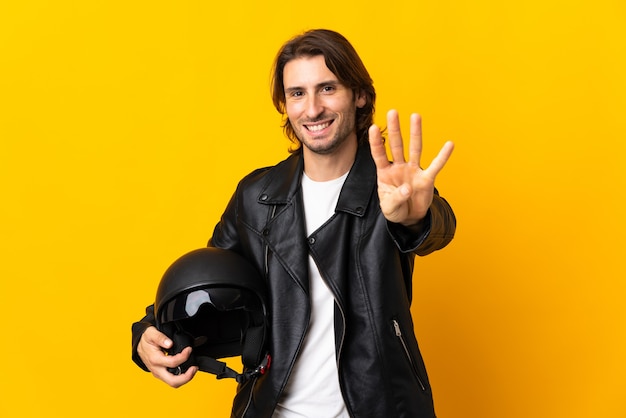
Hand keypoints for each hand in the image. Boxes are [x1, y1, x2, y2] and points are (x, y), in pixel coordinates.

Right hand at [137, 326, 196, 387]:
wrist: (139, 344)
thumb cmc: (145, 339)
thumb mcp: (151, 333)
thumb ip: (160, 338)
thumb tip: (169, 343)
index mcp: (155, 359)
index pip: (172, 363)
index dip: (183, 356)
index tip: (189, 349)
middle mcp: (156, 369)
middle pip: (173, 381)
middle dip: (186, 377)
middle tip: (194, 368)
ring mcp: (158, 373)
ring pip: (173, 383)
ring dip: (185, 379)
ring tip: (192, 370)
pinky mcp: (160, 374)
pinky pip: (171, 379)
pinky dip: (181, 377)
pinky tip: (186, 370)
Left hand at [368, 110, 453, 225]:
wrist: (409, 218)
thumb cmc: (395, 209)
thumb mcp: (389, 208)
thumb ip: (395, 198)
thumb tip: (407, 189)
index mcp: (385, 173)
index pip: (379, 154)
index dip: (376, 142)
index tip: (373, 127)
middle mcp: (399, 167)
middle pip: (396, 145)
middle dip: (395, 129)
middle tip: (392, 112)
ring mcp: (413, 171)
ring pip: (415, 148)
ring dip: (415, 133)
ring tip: (415, 116)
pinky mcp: (426, 179)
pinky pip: (435, 166)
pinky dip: (443, 156)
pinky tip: (449, 144)